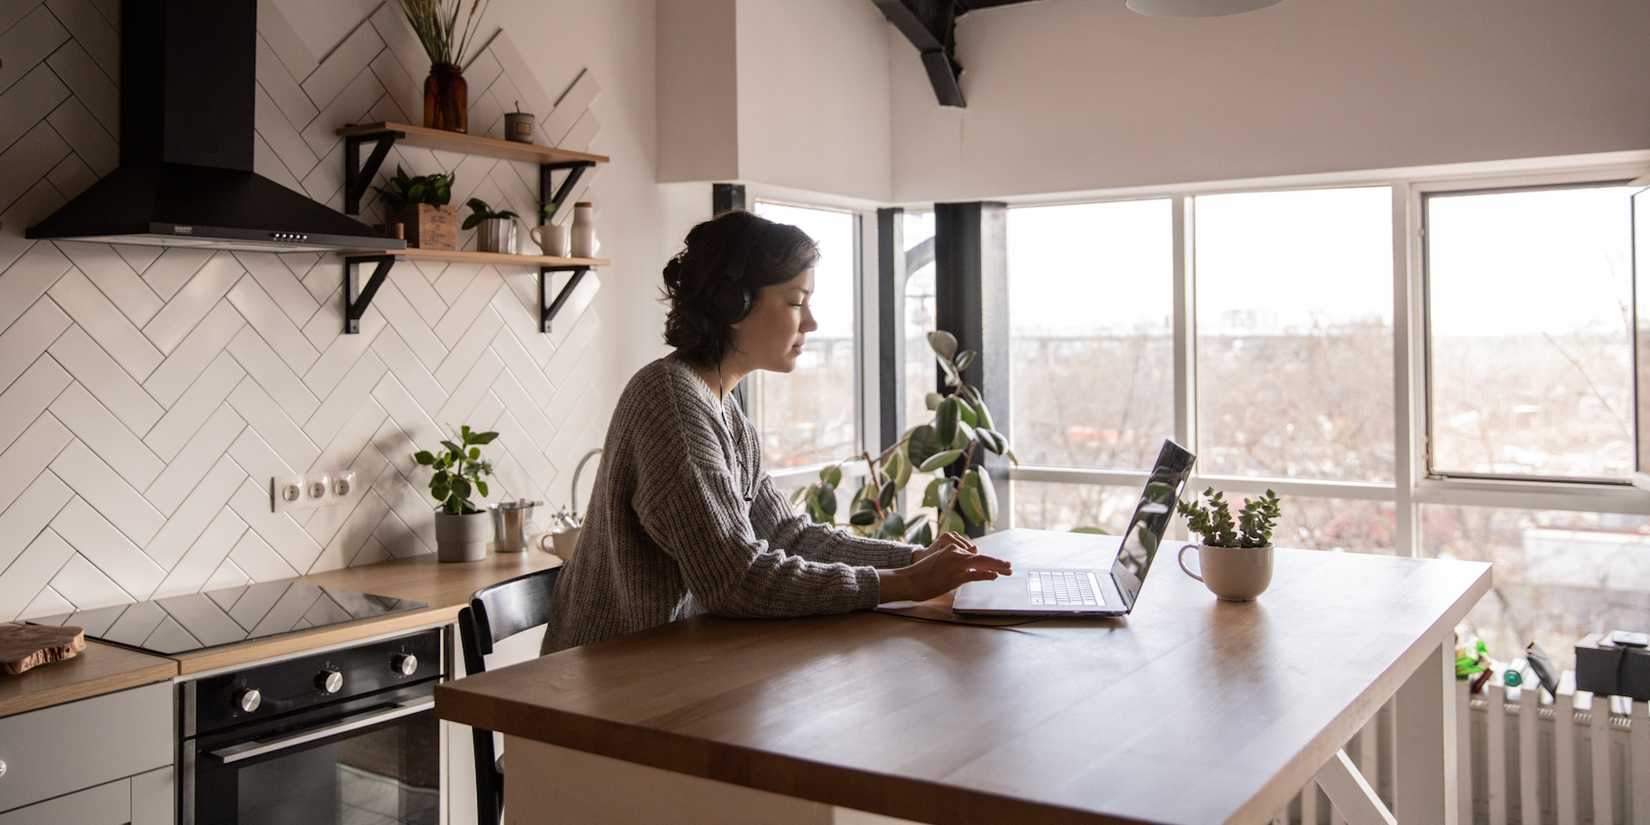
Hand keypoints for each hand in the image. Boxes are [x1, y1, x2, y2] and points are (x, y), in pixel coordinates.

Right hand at [878, 536, 1011, 602]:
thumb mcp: (944, 564)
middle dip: (997, 562)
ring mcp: (956, 564)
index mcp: (952, 549)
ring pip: (981, 564)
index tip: (1000, 565)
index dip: (990, 560)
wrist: (910, 580)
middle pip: (982, 557)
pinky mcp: (955, 576)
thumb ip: (960, 564)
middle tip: (1009, 567)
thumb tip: (981, 565)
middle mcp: (956, 554)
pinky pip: (974, 575)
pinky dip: (985, 575)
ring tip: (1007, 570)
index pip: (975, 554)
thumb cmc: (925, 574)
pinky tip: (994, 576)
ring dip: (996, 567)